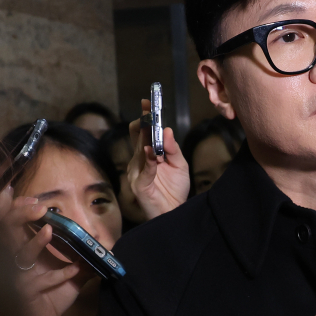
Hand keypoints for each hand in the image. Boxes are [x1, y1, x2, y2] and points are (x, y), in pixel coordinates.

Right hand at [6, 196, 87, 315]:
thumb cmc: (50, 298)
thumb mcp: (70, 276)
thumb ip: (83, 260)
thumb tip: (104, 247)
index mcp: (23, 251)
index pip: (13, 223)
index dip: (19, 209)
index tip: (35, 200)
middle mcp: (16, 261)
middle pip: (5, 231)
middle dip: (19, 216)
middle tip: (39, 208)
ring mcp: (18, 277)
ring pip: (18, 255)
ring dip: (34, 243)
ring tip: (50, 231)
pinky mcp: (24, 294)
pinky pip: (39, 283)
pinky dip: (58, 276)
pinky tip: (74, 270)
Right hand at [123, 97, 190, 222]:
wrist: (175, 212)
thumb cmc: (175, 189)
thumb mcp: (179, 165)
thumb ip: (173, 149)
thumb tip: (167, 130)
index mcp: (148, 154)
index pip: (142, 131)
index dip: (144, 117)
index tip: (148, 102)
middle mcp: (139, 161)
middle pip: (138, 136)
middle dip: (143, 122)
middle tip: (149, 110)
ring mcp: (137, 172)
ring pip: (140, 150)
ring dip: (147, 138)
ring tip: (151, 124)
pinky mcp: (139, 185)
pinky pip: (144, 171)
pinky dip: (149, 161)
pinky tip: (152, 152)